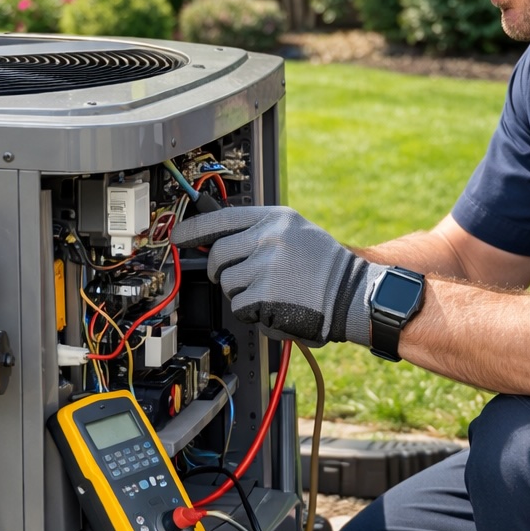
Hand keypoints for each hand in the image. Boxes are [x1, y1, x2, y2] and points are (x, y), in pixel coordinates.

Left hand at [171, 205, 376, 345]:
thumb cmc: (325, 267)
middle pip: (217, 255)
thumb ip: (260, 232)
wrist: (352, 294)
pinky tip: (275, 306)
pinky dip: (252, 312)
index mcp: (275, 218)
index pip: (221, 218)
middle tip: (238, 278)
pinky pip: (239, 305)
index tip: (177, 236)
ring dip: (241, 293)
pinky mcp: (266, 294)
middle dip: (220, 271)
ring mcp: (266, 265)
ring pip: (226, 282)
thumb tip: (218, 240)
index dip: (193, 228)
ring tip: (271, 292)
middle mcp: (269, 237)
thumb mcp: (296, 232)